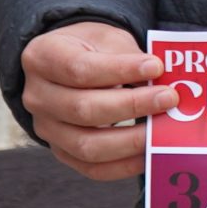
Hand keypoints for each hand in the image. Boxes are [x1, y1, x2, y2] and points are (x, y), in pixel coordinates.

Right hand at [22, 21, 171, 180]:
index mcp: (42, 58)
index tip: (155, 66)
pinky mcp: (62, 152)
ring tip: (163, 130)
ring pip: (87, 146)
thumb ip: (129, 57)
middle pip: (83, 110)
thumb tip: (163, 82)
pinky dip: (124, 165)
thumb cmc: (91, 49)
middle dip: (132, 106)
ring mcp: (46, 129)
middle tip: (169, 99)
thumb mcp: (105, 38)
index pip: (79, 69)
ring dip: (131, 140)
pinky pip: (92, 169)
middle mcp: (37, 97)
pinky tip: (149, 152)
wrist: (67, 64)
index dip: (119, 70)